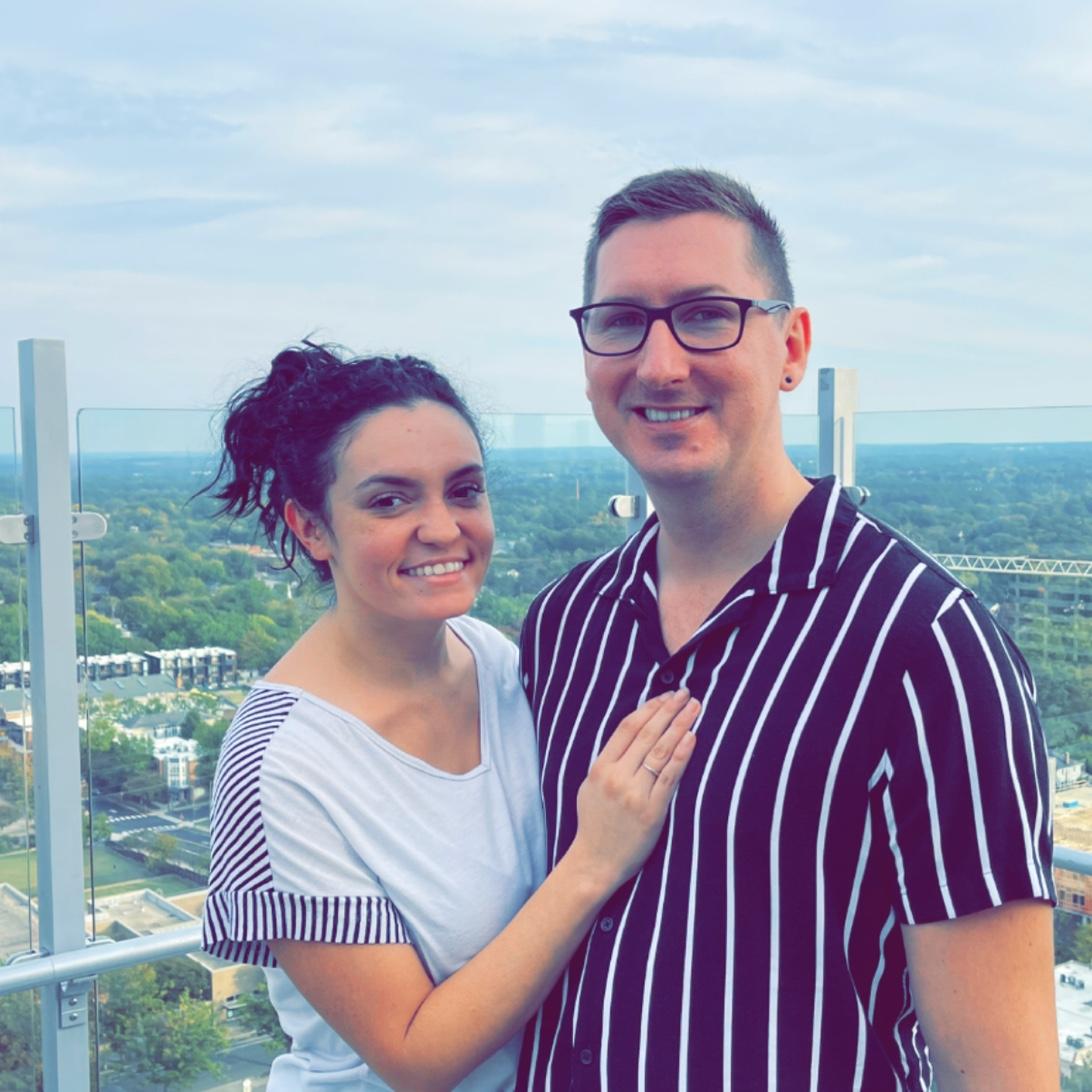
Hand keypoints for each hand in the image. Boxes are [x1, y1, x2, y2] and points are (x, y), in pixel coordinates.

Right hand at [565, 689, 698, 894]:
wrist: (596, 861)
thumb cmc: (594, 823)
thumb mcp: (590, 786)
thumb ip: (609, 761)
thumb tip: (633, 735)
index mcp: (600, 768)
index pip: (627, 728)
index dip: (649, 708)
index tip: (664, 696)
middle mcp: (617, 777)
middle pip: (647, 734)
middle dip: (668, 710)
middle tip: (685, 694)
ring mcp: (635, 794)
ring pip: (660, 751)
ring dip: (680, 725)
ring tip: (694, 708)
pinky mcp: (653, 810)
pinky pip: (670, 777)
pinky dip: (682, 755)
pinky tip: (692, 737)